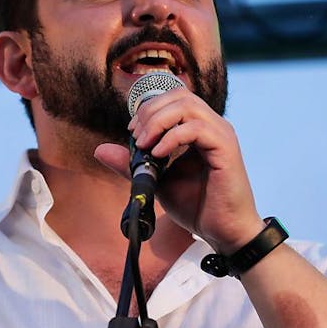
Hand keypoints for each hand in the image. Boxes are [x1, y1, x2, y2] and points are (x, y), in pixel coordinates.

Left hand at [94, 87, 265, 252]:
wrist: (223, 232)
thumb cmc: (196, 206)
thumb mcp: (156, 180)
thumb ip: (132, 163)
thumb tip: (100, 150)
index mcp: (199, 128)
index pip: (173, 98)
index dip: (148, 109)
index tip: (132, 132)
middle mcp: (212, 125)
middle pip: (179, 95)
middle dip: (150, 112)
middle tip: (136, 138)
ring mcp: (221, 134)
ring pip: (187, 105)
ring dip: (158, 121)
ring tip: (144, 145)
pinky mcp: (226, 148)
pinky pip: (196, 128)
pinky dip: (172, 137)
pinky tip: (158, 154)